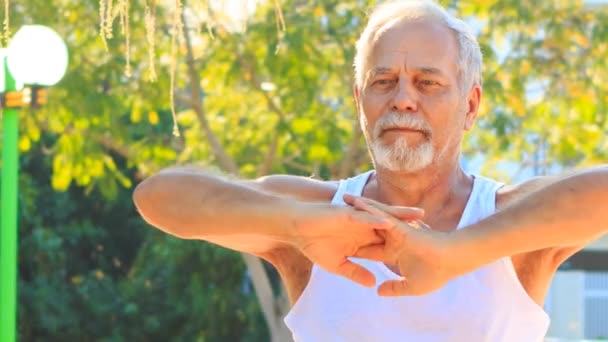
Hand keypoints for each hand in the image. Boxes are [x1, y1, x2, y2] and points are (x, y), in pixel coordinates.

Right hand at [290, 202, 423, 287]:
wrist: (296, 229)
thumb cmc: (313, 244)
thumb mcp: (337, 265)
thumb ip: (355, 272)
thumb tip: (373, 283)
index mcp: (362, 238)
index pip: (388, 241)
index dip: (404, 244)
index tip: (423, 249)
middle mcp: (362, 225)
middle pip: (392, 225)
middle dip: (410, 225)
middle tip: (432, 228)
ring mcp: (355, 218)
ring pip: (382, 216)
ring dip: (400, 216)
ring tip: (419, 216)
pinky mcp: (345, 213)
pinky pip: (364, 216)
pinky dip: (376, 219)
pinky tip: (389, 222)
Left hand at [344, 195, 458, 295]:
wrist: (453, 261)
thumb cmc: (436, 274)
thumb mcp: (411, 285)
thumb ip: (394, 287)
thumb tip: (378, 291)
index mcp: (393, 252)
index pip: (369, 249)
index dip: (352, 247)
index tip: (335, 243)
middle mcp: (392, 238)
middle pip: (366, 228)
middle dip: (351, 221)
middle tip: (333, 214)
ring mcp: (397, 230)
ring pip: (373, 217)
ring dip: (358, 208)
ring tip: (342, 198)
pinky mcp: (401, 226)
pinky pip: (382, 216)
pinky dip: (370, 210)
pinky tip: (356, 203)